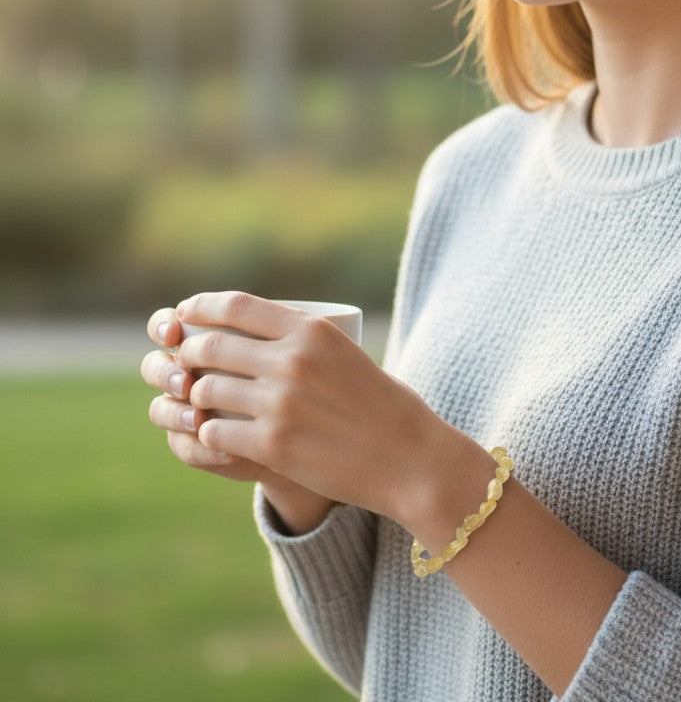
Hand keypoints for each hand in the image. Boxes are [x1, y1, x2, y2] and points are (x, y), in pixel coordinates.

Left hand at [169, 291, 460, 529]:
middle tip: (186, 364)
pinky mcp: (273, 445)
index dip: (200, 307)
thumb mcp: (347, 353)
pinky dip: (210, 432)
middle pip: (211, 347)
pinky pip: (215, 432)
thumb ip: (304, 341)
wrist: (410, 458)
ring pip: (206, 391)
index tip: (186, 314)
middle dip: (190, 354)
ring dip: (197, 398)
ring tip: (203, 403)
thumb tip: (250, 331)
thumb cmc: (382, 405)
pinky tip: (217, 434)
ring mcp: (280, 403)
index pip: (236, 306)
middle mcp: (292, 360)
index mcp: (313, 331)